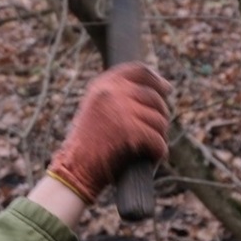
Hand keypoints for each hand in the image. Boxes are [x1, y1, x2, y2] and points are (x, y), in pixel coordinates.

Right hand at [46, 62, 171, 201]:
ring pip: (159, 120)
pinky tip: (155, 156)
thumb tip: (162, 88)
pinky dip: (159, 151)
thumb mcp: (98, 109)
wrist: (74, 169)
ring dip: (159, 136)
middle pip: (154, 97)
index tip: (166, 89)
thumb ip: (120, 96)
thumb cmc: (88, 145)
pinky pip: (157, 140)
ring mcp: (120, 109)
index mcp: (102, 84)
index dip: (156, 80)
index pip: (139, 71)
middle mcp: (111, 91)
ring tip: (152, 146)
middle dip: (160, 115)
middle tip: (157, 131)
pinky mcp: (129, 130)